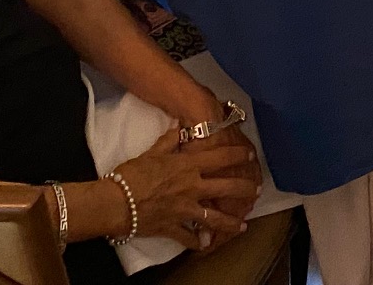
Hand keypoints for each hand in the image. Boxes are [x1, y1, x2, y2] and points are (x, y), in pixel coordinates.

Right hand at [110, 127, 259, 249]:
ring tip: (242, 226)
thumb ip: (168, 140)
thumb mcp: (151, 152)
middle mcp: (192, 187)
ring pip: (215, 218)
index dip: (238, 155)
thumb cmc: (132, 174)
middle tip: (257, 190)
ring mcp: (185, 210)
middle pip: (226, 188)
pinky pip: (189, 238)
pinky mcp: (173, 228)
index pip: (220, 157)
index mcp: (187, 166)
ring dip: (230, 223)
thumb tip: (179, 126)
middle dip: (244, 189)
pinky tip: (206, 245)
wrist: (116, 202)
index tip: (251, 155)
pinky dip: (198, 242)